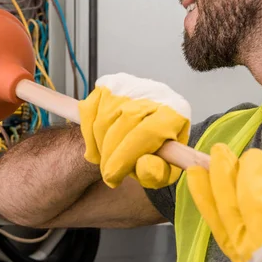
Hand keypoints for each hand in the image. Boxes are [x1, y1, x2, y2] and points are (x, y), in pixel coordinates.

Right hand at [78, 73, 190, 188]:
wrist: (156, 119)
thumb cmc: (160, 147)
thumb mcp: (166, 167)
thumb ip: (158, 172)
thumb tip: (143, 165)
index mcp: (174, 112)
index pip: (146, 132)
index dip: (125, 157)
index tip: (113, 178)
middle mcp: (153, 92)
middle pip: (123, 125)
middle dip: (110, 156)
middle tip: (109, 174)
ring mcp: (130, 84)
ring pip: (103, 119)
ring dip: (99, 146)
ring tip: (105, 161)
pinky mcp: (109, 83)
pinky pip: (89, 109)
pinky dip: (87, 131)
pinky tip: (96, 145)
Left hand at [187, 144, 261, 261]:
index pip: (250, 192)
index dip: (250, 169)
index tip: (257, 155)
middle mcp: (251, 248)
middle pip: (227, 204)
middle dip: (220, 174)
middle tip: (217, 151)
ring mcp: (246, 259)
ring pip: (218, 221)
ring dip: (206, 194)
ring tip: (195, 173)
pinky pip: (222, 237)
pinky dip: (212, 217)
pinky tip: (209, 204)